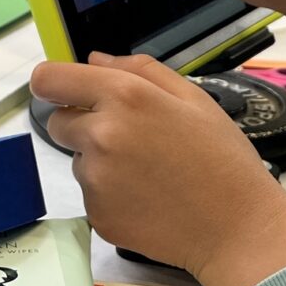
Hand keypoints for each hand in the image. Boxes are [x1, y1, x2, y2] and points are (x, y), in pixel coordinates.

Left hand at [32, 52, 285, 285]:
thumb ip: (140, 70)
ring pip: (78, 160)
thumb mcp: (192, 97)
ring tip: (149, 173)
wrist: (237, 227)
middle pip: (58, 122)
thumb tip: (95, 59)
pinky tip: (147, 198)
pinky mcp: (97, 215)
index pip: (48, 79)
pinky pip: (91, 195)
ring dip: (100, 162)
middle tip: (130, 138)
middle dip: (83, 124)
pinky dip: (111, 195)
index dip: (53, 83)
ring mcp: (95, 180)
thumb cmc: (221, 157)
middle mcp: (100, 135)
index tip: (66, 92)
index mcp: (123, 96)